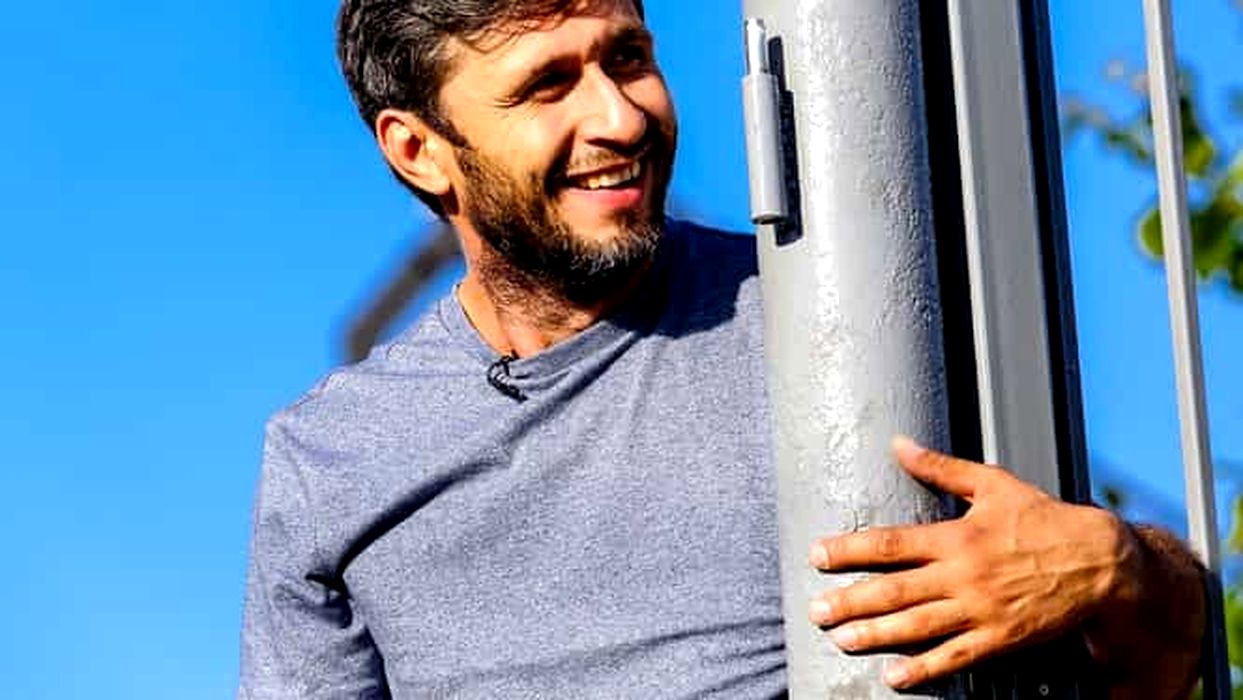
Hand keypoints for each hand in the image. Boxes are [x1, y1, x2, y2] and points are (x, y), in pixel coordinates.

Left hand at [808, 436, 1142, 689]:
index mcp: (956, 536)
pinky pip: (955, 657)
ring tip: (841, 639)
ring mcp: (980, 609)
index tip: (817, 555)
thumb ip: (940, 467)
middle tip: (816, 610)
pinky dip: (924, 668)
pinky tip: (894, 676)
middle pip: (894, 589)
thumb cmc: (1042, 519)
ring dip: (875, 634)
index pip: (890, 543)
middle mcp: (963, 574)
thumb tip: (898, 443)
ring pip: (917, 626)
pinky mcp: (1000, 638)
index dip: (849, 549)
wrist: (1100, 562)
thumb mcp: (992, 484)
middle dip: (850, 600)